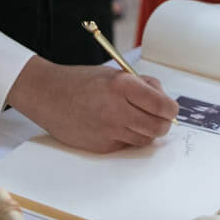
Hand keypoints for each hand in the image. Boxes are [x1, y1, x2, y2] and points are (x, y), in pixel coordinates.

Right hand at [7, 57, 177, 152]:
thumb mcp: (115, 73)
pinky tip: (116, 125)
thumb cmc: (80, 81)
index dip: (171, 109)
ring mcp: (110, 131)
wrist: (49, 95)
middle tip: (159, 117)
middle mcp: (118, 110)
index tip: (170, 109)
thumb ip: (141, 85)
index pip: (163, 106)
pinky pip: (127, 145)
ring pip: (145, 139)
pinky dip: (128, 137)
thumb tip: (163, 100)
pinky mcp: (102, 146)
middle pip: (159, 127)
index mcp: (123, 86)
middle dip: (163, 123)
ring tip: (134, 118)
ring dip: (146, 131)